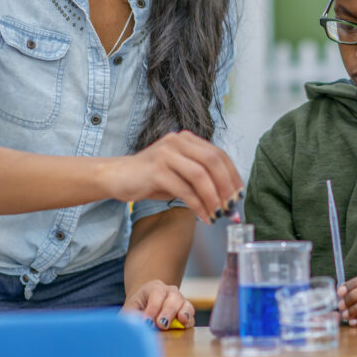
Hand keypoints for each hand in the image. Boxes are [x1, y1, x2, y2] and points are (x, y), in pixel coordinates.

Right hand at [107, 130, 242, 222]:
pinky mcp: (155, 170)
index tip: (239, 194)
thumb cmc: (152, 178)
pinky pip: (184, 189)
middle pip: (213, 161)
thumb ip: (202, 180)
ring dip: (213, 197)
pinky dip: (198, 205)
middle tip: (232, 205)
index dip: (232, 175)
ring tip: (219, 214)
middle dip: (226, 185)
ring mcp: (166, 154)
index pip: (219, 154)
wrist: (116, 176)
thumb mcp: (180, 174)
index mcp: (188, 140)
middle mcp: (179, 142)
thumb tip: (228, 200)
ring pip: (200, 175)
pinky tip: (204, 216)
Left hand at [122, 279, 194, 329]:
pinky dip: (190, 319)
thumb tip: (138, 324)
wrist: (146, 306)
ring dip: (183, 313)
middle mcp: (170, 291)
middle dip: (168, 312)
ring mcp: (180, 300)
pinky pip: (191, 313)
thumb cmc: (137, 308)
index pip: (156, 294)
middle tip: (161, 324)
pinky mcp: (186, 311)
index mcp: (155, 287)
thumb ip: (132, 315)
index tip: (147, 322)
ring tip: (181, 321)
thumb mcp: (130, 309)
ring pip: (185, 304)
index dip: (152, 308)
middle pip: (173, 298)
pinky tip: (186, 324)